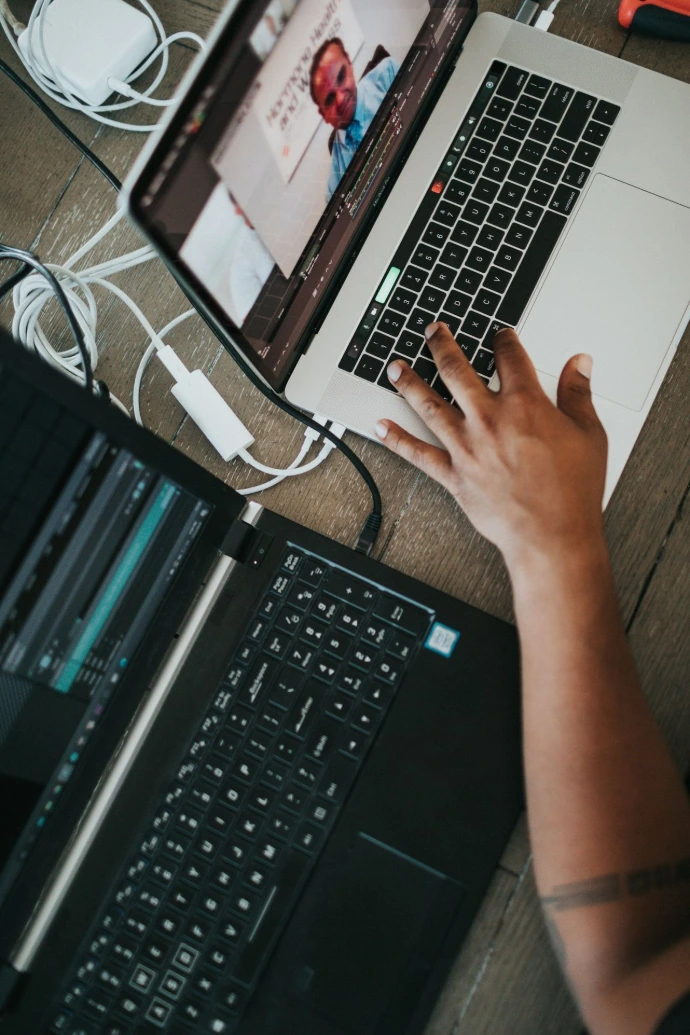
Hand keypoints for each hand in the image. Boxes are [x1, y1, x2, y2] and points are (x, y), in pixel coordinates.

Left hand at [375, 324, 607, 575]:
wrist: (552, 534)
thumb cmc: (572, 490)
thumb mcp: (588, 434)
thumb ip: (578, 394)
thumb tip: (580, 364)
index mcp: (525, 404)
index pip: (508, 356)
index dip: (502, 339)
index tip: (498, 334)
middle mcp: (489, 419)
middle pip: (456, 370)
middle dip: (441, 345)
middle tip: (431, 331)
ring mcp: (467, 446)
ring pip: (428, 404)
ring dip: (408, 382)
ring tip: (395, 366)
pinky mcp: (454, 475)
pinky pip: (417, 453)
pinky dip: (396, 439)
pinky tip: (380, 426)